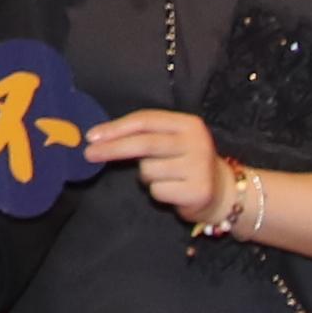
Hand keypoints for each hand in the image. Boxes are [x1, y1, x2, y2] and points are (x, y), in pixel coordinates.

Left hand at [85, 106, 229, 222]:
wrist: (222, 192)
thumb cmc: (184, 162)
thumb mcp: (170, 141)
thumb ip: (142, 135)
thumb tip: (98, 138)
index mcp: (188, 123)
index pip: (145, 120)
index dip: (115, 128)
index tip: (91, 136)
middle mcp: (197, 142)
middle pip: (144, 143)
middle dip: (112, 149)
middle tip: (89, 154)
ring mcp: (200, 167)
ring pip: (148, 170)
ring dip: (145, 177)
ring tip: (164, 177)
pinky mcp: (198, 191)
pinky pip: (157, 191)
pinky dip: (157, 192)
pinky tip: (173, 190)